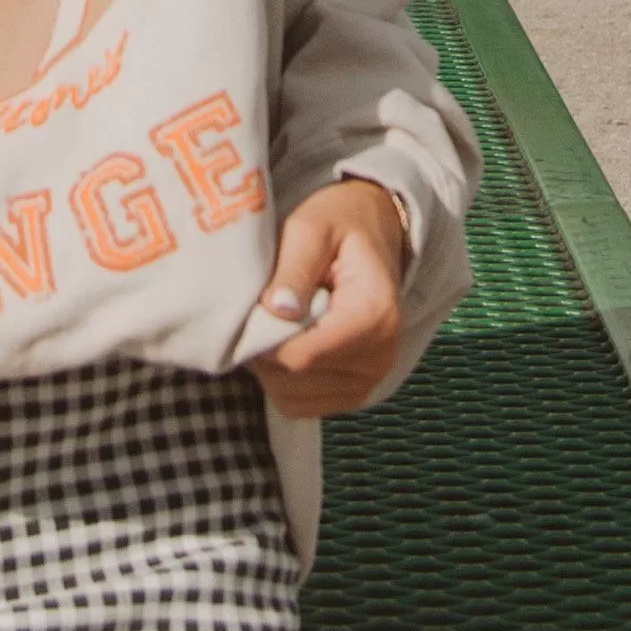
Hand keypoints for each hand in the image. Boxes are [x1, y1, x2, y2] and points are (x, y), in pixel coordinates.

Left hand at [251, 180, 406, 420]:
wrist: (372, 230)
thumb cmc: (338, 224)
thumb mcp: (311, 228)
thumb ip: (294, 268)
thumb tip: (277, 311)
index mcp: (374, 315)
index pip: (303, 356)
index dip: (262, 341)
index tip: (249, 313)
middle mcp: (380, 355)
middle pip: (296, 380)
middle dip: (263, 352)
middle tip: (260, 312)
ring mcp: (370, 378)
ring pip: (294, 398)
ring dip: (271, 368)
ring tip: (276, 325)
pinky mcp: (355, 391)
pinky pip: (302, 405)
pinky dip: (283, 382)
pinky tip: (285, 345)